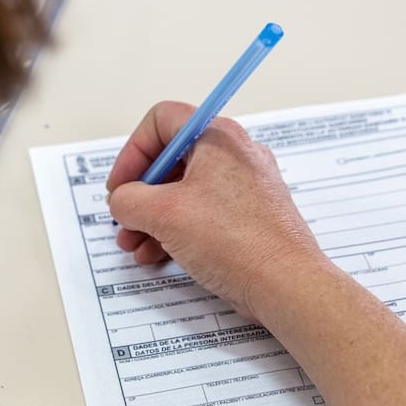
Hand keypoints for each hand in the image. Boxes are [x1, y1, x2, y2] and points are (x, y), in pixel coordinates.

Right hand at [106, 101, 326, 319]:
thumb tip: (122, 201)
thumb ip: (129, 200)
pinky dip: (176, 230)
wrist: (285, 284)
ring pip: (184, 191)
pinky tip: (158, 255)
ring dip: (152, 217)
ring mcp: (246, 186)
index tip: (120, 186)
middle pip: (171, 160)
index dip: (132, 152)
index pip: (162, 122)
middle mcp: (235, 154)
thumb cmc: (235, 241)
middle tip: (124, 220)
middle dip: (139, 194)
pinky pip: (204, 213)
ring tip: (135, 246)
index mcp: (218, 137)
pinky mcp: (250, 216)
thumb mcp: (163, 214)